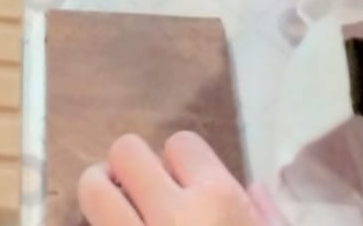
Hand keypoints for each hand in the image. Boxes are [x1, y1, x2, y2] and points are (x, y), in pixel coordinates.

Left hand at [79, 132, 261, 225]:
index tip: (191, 191)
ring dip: (102, 195)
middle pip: (127, 151)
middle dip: (135, 168)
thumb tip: (255, 191)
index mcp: (219, 201)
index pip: (181, 143)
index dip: (185, 165)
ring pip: (92, 189)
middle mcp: (173, 216)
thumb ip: (269, 217)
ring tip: (119, 212)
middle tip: (145, 195)